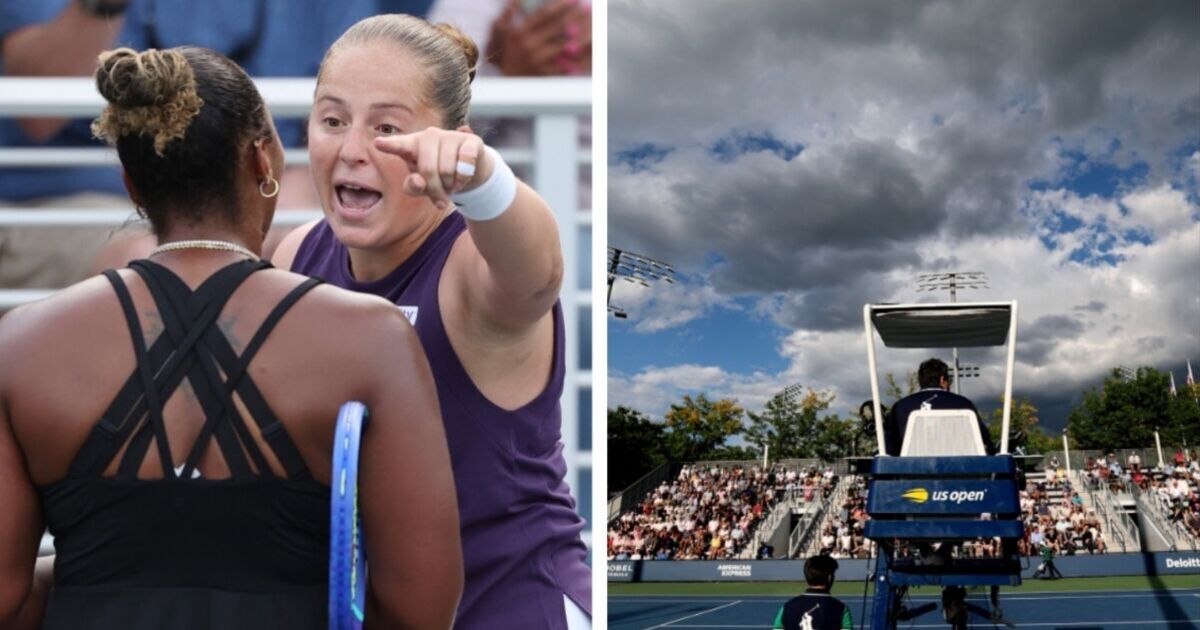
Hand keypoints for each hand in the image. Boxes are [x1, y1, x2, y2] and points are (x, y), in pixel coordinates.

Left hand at [373, 126, 488, 209]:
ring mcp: (449, 135)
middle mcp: (429, 136)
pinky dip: (464, 178)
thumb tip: (418, 181)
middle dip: (436, 190)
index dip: (389, 145)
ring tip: (452, 185)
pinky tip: (464, 176)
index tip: (378, 143)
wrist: (469, 170)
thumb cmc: (438, 176)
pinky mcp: (470, 140)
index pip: (398, 145)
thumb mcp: (422, 186)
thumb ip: (414, 187)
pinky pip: (465, 164)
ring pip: (447, 170)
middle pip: (428, 170)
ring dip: (451, 186)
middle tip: (441, 198)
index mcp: (412, 145)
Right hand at [487, 0, 589, 75]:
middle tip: (587, 9)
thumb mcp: (502, 30)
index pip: (544, 14)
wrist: (508, 78)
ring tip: (592, 26)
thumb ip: (509, 11)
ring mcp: (538, 59)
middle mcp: (529, 45)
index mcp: (520, 32)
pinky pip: (565, 63)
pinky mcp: (545, 72)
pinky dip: (577, 57)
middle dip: (574, 16)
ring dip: (579, 34)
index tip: (574, 0)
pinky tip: (589, 48)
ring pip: (564, 44)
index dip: (561, 5)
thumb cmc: (507, 51)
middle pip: (557, 26)